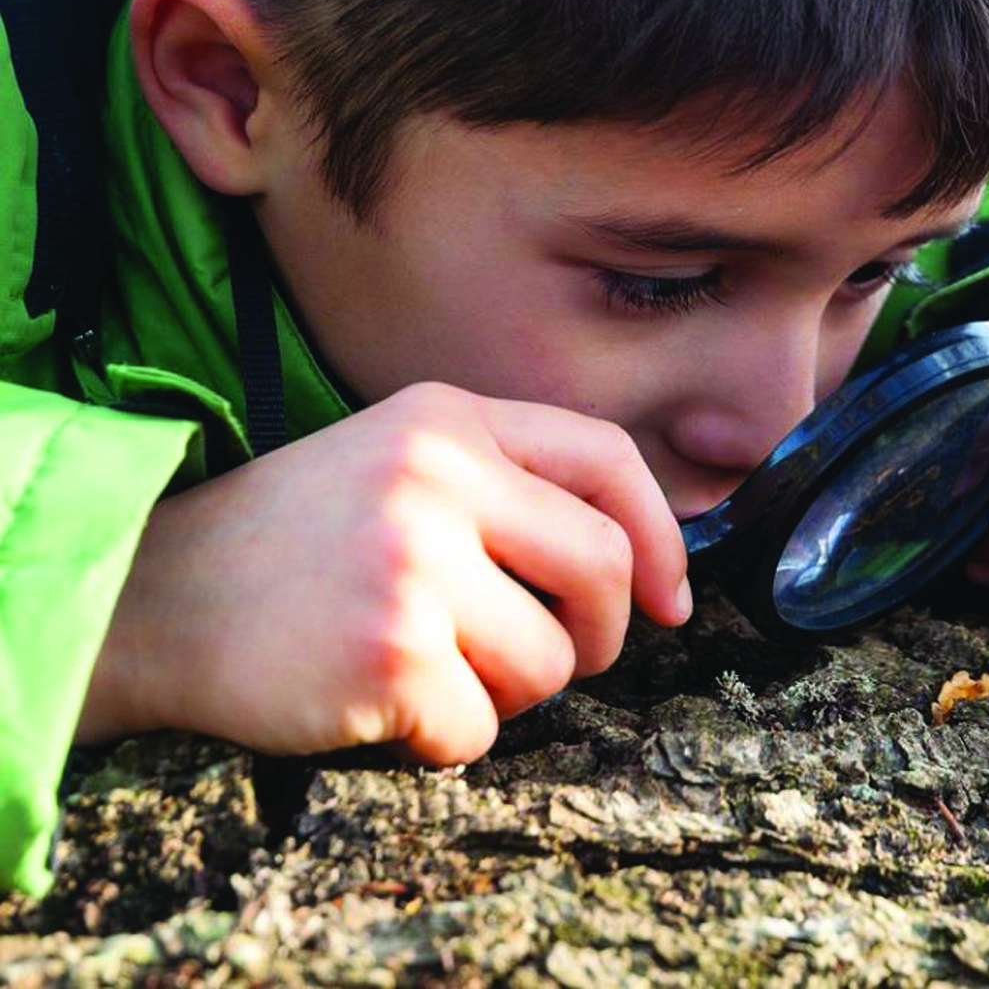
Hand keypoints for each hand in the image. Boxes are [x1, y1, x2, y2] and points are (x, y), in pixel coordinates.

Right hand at [77, 382, 688, 764]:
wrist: (149, 596)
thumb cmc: (291, 544)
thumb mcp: (396, 464)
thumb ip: (506, 489)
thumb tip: (641, 570)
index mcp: (448, 419)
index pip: (607, 459)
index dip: (660, 537)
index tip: (669, 601)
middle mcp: (438, 478)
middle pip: (602, 569)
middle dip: (597, 634)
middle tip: (557, 659)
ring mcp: (414, 564)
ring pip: (549, 664)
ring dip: (507, 693)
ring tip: (431, 671)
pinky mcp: (391, 653)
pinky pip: (480, 730)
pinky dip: (442, 739)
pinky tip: (380, 703)